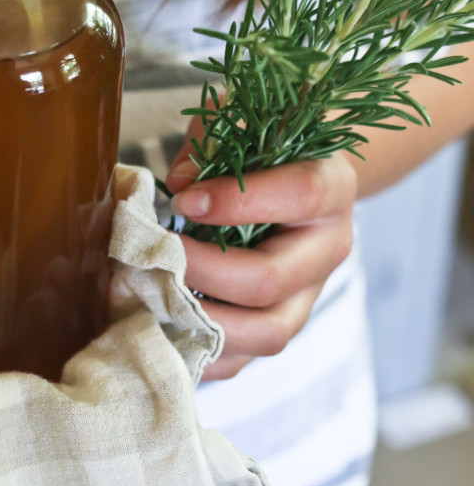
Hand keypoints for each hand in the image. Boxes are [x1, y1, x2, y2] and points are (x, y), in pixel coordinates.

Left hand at [166, 150, 356, 379]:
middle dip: (204, 272)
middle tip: (157, 256)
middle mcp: (328, 249)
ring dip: (201, 320)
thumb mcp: (241, 124)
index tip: (184, 202)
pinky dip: (200, 353)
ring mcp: (308, 296)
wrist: (300, 176)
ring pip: (267, 333)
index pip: (300, 196)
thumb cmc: (263, 145)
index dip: (239, 202)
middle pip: (272, 280)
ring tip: (154, 294)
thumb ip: (211, 145)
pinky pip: (245, 360)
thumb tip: (181, 183)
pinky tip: (161, 328)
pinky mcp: (280, 326)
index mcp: (332, 188)